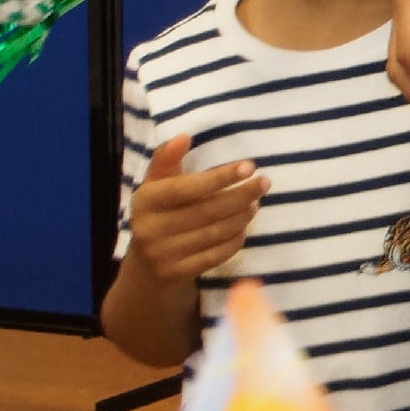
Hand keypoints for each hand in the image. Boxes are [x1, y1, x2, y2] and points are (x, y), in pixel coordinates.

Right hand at [125, 135, 264, 283]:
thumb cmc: (159, 214)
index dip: (220, 177)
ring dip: (242, 217)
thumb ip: (167, 160)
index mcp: (145, 201)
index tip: (250, 165)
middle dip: (241, 195)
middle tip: (264, 183)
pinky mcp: (176, 274)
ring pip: (215, 233)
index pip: (187, 188)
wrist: (146, 267)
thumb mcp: (156, 185)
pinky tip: (243, 228)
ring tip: (255, 203)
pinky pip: (216, 255)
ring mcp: (162, 254)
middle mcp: (149, 229)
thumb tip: (183, 136)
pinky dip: (235, 240)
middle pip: (207, 211)